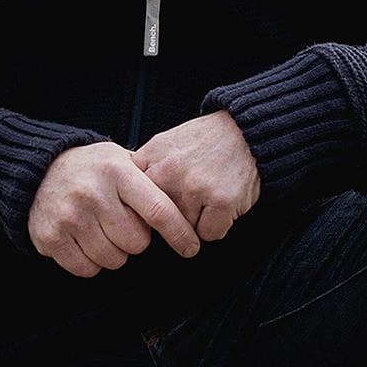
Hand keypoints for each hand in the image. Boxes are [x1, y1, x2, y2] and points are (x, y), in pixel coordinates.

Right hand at [28, 142, 202, 277]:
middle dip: (137, 241)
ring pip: (113, 259)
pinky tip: (86, 242)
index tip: (191, 248)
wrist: (39, 170)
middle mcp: (93, 192)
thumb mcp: (121, 160)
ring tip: (103, 231)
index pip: (158, 210)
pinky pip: (87, 269)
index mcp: (118, 172)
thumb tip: (188, 208)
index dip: (179, 234)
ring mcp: (70, 216)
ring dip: (114, 253)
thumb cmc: (92, 169)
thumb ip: (150, 181)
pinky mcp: (51, 237)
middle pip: (137, 243)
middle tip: (124, 226)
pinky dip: (91, 263)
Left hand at [133, 111, 260, 243]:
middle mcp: (168, 173)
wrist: (246, 132)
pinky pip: (210, 234)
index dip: (140, 214)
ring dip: (197, 222)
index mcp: (150, 158)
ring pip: (184, 231)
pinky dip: (218, 225)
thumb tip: (121, 203)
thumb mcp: (165, 144)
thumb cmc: (205, 142)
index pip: (130, 203)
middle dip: (168, 222)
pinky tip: (223, 203)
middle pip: (156, 223)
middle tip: (187, 204)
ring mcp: (194, 187)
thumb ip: (143, 170)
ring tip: (208, 196)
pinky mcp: (221, 201)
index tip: (150, 214)